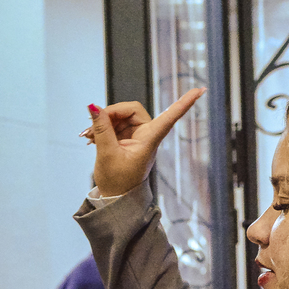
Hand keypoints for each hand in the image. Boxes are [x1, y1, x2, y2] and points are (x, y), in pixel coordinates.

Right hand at [84, 88, 204, 196]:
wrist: (115, 198)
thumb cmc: (117, 182)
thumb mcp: (107, 154)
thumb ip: (101, 128)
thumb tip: (93, 106)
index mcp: (149, 140)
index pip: (170, 116)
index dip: (185, 102)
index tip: (200, 90)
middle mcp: (146, 135)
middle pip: (131, 109)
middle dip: (111, 113)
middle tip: (93, 123)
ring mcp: (137, 136)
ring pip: (121, 115)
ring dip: (104, 121)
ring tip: (88, 135)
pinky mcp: (127, 138)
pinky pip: (115, 124)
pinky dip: (103, 127)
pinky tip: (91, 137)